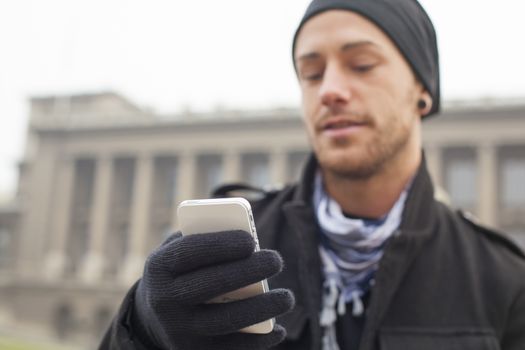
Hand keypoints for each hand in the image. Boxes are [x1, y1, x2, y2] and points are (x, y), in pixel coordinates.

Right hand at [131, 230, 293, 349]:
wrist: (154, 320)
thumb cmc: (181, 274)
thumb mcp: (178, 253)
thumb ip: (203, 240)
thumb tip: (245, 238)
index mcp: (159, 268)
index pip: (189, 252)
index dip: (220, 244)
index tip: (250, 240)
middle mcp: (165, 301)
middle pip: (211, 284)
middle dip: (248, 271)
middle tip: (276, 260)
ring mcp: (179, 330)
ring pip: (226, 320)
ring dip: (262, 308)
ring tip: (286, 297)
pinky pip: (232, 349)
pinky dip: (259, 341)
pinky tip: (279, 330)